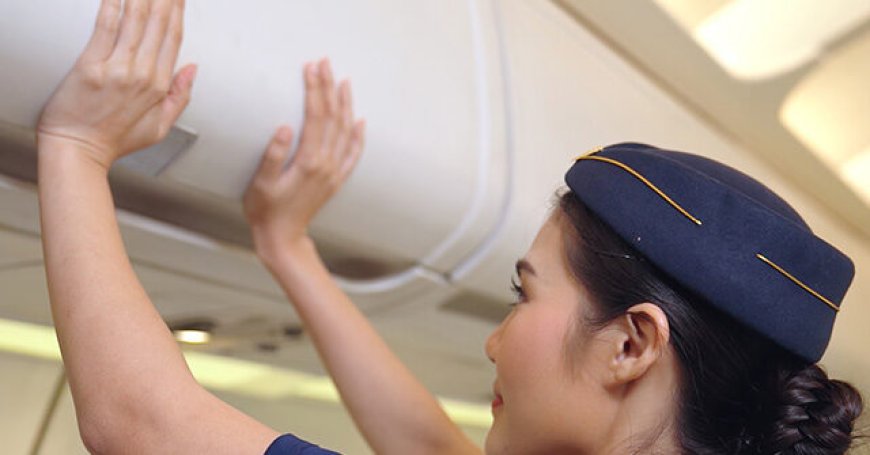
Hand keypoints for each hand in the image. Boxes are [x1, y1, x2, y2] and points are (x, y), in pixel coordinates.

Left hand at [37, 0, 195, 170]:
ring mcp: (117, 69)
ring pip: (135, 20)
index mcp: (158, 86)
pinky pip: (106, 27)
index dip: (176, 11)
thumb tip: (192, 69)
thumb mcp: (160, 127)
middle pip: (158, 23)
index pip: (173, 38)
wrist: (77, 150)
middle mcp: (141, 74)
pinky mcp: (90, 66)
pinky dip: (113, 5)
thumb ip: (180, 96)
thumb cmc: (112, 140)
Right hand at [244, 59, 365, 257]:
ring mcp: (334, 172)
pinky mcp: (336, 180)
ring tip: (343, 82)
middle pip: (332, 117)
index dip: (314, 89)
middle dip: (329, 87)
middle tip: (325, 64)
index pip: (315, 115)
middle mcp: (327, 164)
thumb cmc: (266, 210)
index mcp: (308, 161)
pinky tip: (360, 121)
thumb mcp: (262, 182)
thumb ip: (274, 155)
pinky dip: (358, 135)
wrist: (282, 237)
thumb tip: (285, 127)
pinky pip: (353, 154)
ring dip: (345, 104)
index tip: (311, 68)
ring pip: (346, 130)